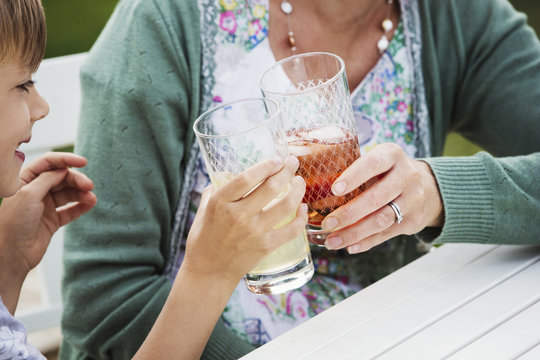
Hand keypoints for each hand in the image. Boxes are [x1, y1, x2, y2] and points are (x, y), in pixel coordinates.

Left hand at [0, 152, 96, 272]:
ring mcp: (45, 206)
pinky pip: (70, 210)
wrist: (11, 254)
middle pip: (62, 178)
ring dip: (81, 194)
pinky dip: (81, 206)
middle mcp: (36, 191)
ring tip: (91, 198)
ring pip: (68, 194)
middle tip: (90, 186)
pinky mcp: (52, 220)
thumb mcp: (29, 194)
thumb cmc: (13, 223)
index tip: (83, 162)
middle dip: (77, 180)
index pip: (49, 163)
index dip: (66, 160)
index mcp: (25, 180)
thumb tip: (63, 169)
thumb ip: (47, 179)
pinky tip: (90, 204)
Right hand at [182, 155, 306, 285]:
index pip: (248, 177)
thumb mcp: (203, 211)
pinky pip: (291, 229)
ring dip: (298, 190)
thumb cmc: (203, 240)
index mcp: (221, 202)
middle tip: (293, 163)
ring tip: (300, 181)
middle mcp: (238, 215)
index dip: (266, 165)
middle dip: (287, 170)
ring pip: (285, 205)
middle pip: (271, 187)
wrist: (209, 272)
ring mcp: (254, 231)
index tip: (277, 159)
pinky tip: (303, 208)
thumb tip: (226, 174)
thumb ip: (214, 191)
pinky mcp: (266, 246)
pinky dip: (301, 217)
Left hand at [321, 143, 442, 252]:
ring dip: (354, 233)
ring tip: (332, 241)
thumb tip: (313, 184)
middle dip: (349, 213)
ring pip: (381, 220)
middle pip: (376, 198)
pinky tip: (349, 247)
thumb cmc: (387, 171)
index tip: (335, 189)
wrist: (425, 186)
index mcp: (392, 155)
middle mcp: (406, 176)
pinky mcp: (413, 220)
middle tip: (327, 224)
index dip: (354, 176)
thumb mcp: (376, 159)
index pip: (373, 163)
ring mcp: (412, 200)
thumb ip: (353, 167)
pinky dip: (366, 242)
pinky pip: (386, 234)